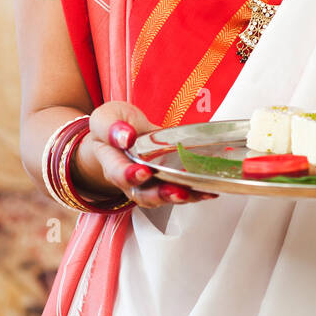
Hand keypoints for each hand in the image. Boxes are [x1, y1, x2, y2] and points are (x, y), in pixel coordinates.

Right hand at [75, 101, 217, 209]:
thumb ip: (111, 127)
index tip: (143, 171)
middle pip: (143, 194)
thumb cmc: (115, 125)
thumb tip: (126, 136)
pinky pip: (178, 190)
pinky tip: (208, 189)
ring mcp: (149, 183)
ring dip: (181, 197)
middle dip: (162, 195)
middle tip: (178, 192)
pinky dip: (195, 192)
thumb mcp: (107, 118)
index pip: (118, 172)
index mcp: (111, 162)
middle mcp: (130, 178)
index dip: (130, 175)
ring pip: (162, 197)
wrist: (123, 132)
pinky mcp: (166, 180)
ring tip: (198, 193)